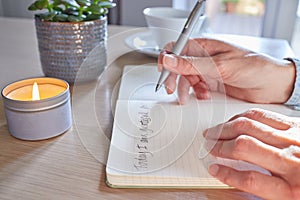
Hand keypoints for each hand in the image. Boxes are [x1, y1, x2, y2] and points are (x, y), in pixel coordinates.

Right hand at [158, 38, 294, 104]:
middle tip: (171, 89)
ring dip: (185, 88)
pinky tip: (203, 96)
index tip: (162, 70)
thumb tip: (169, 59)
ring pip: (187, 78)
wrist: (273, 85)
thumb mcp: (219, 65)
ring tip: (187, 98)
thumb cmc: (254, 66)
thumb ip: (192, 64)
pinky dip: (196, 93)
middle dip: (174, 77)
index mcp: (205, 46)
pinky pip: (196, 87)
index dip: (167, 58)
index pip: (178, 47)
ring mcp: (208, 71)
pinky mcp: (212, 83)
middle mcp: (205, 57)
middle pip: (179, 65)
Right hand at [204, 108, 299, 199]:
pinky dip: (244, 117)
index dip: (227, 175)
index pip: (249, 180)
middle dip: (220, 146)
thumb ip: (267, 189)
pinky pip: (264, 115)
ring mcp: (294, 139)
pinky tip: (235, 120)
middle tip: (208, 146)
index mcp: (293, 189)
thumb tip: (240, 179)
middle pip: (245, 147)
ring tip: (214, 132)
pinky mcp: (296, 125)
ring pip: (250, 127)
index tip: (213, 169)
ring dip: (226, 129)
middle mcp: (292, 161)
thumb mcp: (293, 198)